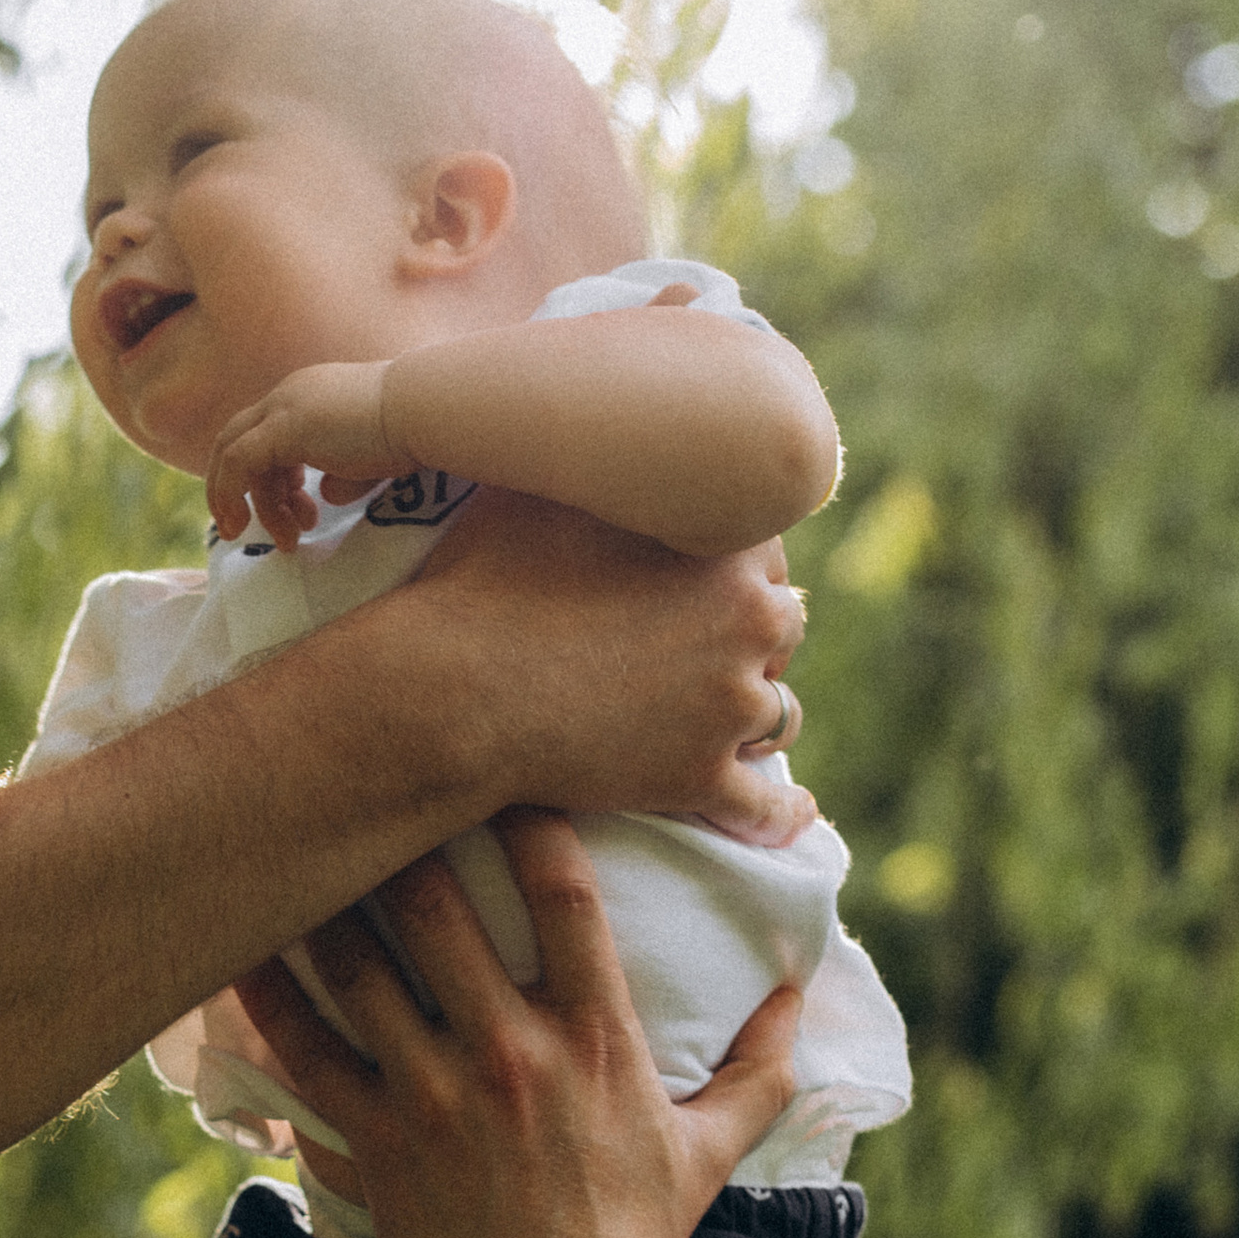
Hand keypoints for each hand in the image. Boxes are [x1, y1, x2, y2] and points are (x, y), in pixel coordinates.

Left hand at [204, 361, 400, 545]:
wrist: (429, 411)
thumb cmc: (416, 433)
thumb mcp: (374, 460)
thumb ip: (346, 475)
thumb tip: (326, 494)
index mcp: (312, 395)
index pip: (271, 434)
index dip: (276, 479)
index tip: (300, 514)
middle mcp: (291, 393)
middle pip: (241, 440)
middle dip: (242, 489)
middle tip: (249, 530)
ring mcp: (284, 406)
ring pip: (236, 455)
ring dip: (253, 505)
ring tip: (284, 542)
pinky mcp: (283, 426)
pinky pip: (236, 462)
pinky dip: (229, 494)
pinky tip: (242, 526)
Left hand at [235, 813, 800, 1237]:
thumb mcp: (709, 1155)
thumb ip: (760, 1067)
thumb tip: (802, 992)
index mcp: (597, 1040)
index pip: (565, 896)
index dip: (531, 813)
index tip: (502, 761)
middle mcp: (512, 1056)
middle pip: (441, 909)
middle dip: (403, 833)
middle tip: (372, 778)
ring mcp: (435, 1099)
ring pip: (360, 967)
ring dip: (325, 896)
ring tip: (296, 836)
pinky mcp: (375, 1142)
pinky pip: (304, 1052)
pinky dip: (266, 994)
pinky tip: (234, 941)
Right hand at [410, 488, 812, 847]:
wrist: (452, 689)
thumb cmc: (478, 582)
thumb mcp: (534, 489)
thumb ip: (586, 462)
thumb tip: (578, 421)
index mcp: (722, 545)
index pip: (768, 551)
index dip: (731, 571)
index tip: (697, 586)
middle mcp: (746, 621)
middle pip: (784, 627)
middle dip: (752, 639)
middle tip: (705, 652)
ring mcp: (728, 707)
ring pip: (781, 713)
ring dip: (756, 716)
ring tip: (726, 725)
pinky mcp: (699, 780)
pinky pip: (763, 806)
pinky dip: (776, 812)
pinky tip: (786, 816)